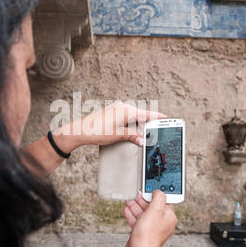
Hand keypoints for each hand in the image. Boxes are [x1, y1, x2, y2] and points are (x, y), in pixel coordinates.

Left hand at [52, 101, 166, 152]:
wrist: (80, 130)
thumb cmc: (97, 131)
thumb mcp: (118, 135)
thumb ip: (132, 136)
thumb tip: (142, 139)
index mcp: (125, 110)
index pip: (145, 114)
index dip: (156, 116)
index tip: (165, 117)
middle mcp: (121, 107)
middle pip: (140, 114)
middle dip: (147, 122)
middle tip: (156, 129)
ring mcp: (116, 108)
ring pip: (132, 115)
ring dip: (138, 123)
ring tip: (143, 132)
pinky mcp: (111, 112)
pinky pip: (126, 116)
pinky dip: (130, 122)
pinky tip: (130, 129)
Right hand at [123, 190, 176, 246]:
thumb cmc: (148, 234)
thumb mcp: (155, 209)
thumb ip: (158, 197)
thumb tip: (158, 191)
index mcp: (169, 216)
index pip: (163, 200)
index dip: (154, 194)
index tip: (147, 189)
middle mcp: (162, 222)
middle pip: (151, 206)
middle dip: (141, 199)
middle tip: (135, 194)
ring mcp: (152, 227)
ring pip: (143, 213)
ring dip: (135, 205)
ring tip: (128, 199)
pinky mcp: (143, 232)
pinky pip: (138, 220)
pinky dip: (132, 214)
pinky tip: (127, 209)